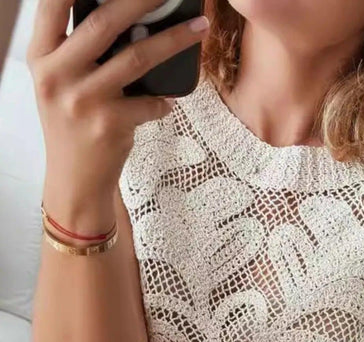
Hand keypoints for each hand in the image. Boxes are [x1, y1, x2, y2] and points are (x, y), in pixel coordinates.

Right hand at [26, 0, 209, 232]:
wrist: (76, 179)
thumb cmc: (72, 124)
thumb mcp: (60, 82)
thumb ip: (77, 50)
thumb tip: (125, 13)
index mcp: (42, 56)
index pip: (54, 2)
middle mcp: (57, 74)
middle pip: (104, 21)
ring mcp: (84, 100)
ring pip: (136, 57)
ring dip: (174, 40)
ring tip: (199, 28)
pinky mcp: (109, 124)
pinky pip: (150, 102)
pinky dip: (163, 101)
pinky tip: (165, 102)